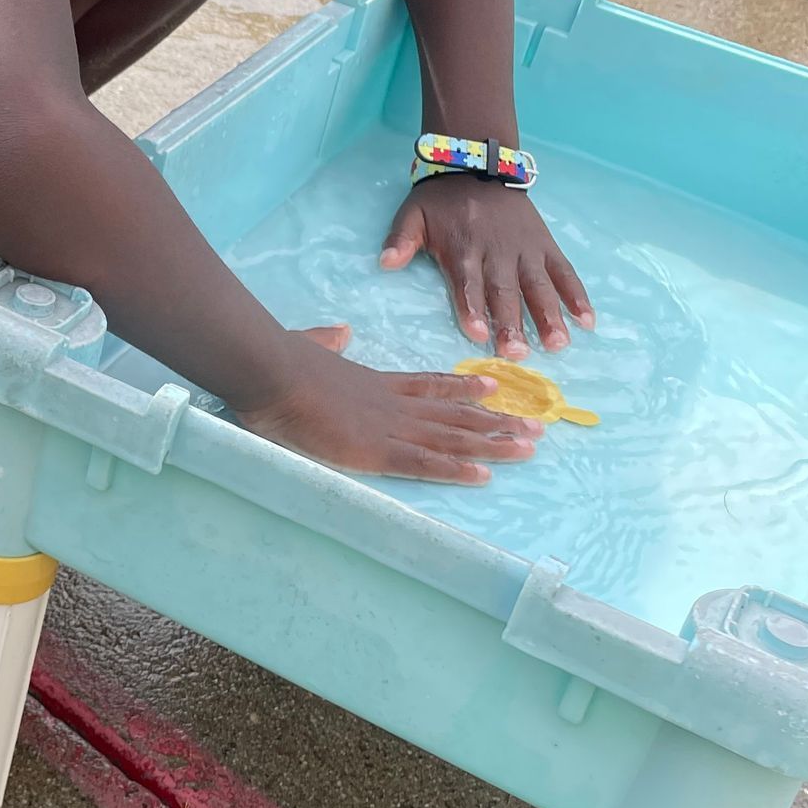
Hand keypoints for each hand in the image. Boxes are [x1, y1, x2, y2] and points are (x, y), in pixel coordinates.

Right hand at [235, 327, 541, 484]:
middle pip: (453, 414)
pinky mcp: (375, 451)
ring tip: (528, 447)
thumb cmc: (280, 360)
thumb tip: (339, 332)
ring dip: (492, 443)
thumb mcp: (308, 344)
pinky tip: (484, 475)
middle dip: (496, 421)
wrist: (272, 370)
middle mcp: (391, 404)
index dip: (463, 390)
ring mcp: (387, 427)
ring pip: (451, 437)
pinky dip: (455, 469)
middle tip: (535, 426)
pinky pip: (424, 463)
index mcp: (374, 382)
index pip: (428, 386)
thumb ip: (325, 340)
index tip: (496, 389)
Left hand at [380, 182, 592, 357]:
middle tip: (517, 354)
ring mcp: (525, 249)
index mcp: (463, 248)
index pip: (467, 282)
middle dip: (512, 323)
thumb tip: (384, 263)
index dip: (472, 308)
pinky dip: (577, 295)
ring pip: (538, 285)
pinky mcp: (545, 245)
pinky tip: (587, 321)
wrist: (478, 163)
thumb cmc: (441, 200)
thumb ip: (400, 240)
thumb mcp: (413, 214)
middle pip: (505, 291)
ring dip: (549, 315)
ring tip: (557, 345)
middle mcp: (497, 251)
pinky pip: (564, 271)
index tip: (478, 335)